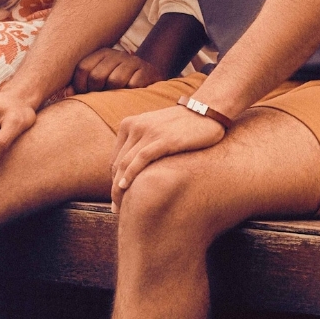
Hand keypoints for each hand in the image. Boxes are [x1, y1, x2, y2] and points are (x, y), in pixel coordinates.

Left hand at [71, 48, 162, 92]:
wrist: (150, 77)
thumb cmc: (119, 82)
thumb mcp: (100, 80)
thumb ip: (82, 84)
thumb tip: (67, 93)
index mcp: (101, 53)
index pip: (83, 68)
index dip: (80, 86)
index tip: (85, 94)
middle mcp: (116, 54)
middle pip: (97, 76)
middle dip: (97, 91)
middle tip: (102, 97)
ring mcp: (132, 62)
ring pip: (115, 81)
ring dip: (114, 93)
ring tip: (117, 95)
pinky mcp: (147, 71)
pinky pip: (133, 85)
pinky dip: (130, 93)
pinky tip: (131, 93)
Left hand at [109, 106, 225, 212]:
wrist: (206, 110)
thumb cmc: (183, 125)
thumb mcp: (156, 129)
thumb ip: (143, 144)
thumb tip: (136, 169)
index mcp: (130, 124)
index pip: (116, 158)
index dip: (113, 180)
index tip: (117, 197)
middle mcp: (135, 126)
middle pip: (118, 163)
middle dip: (114, 187)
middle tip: (115, 208)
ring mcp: (149, 131)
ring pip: (125, 163)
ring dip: (119, 186)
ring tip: (119, 205)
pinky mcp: (163, 138)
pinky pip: (141, 159)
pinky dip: (130, 174)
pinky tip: (125, 187)